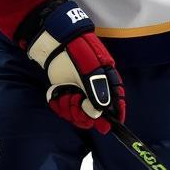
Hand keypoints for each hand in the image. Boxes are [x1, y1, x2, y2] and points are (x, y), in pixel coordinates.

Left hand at [24, 0, 124, 133]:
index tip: (107, 126)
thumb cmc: (76, 51)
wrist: (53, 42)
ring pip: (78, 113)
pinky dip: (58, 104)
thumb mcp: (90, 69)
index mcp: (106, 81)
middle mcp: (93, 89)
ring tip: (63, 95)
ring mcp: (78, 91)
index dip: (113, 115)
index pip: (115, 102)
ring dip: (68, 107)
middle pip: (93, 113)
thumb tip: (102, 110)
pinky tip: (55, 96)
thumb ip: (96, 90)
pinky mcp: (65, 92)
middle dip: (82, 112)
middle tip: (74, 101)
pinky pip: (64, 108)